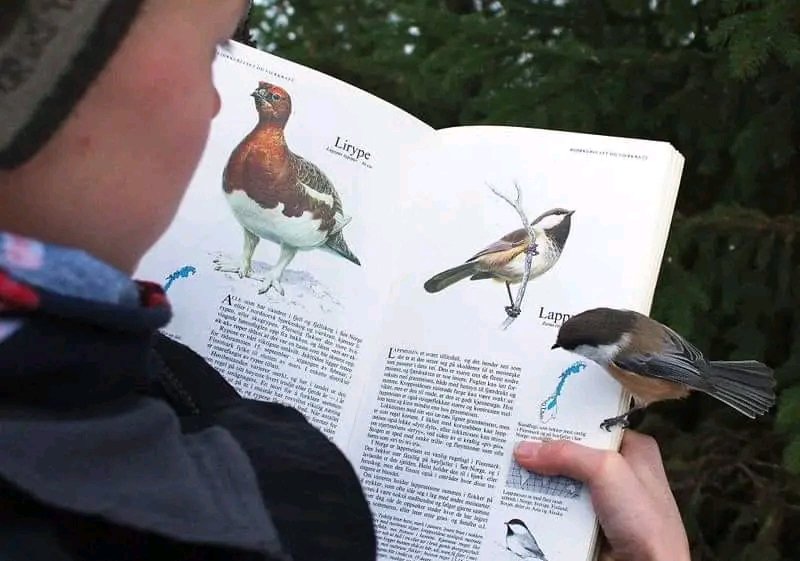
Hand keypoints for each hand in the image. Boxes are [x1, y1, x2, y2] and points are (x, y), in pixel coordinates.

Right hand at [513, 431, 689, 560]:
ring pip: (562, 481)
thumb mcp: (606, 471)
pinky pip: (559, 506)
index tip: (532, 415)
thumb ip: (566, 454)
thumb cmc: (646, 522)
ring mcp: (604, 500)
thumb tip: (525, 450)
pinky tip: (518, 494)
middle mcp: (620, 472)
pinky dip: (542, 504)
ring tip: (508, 466)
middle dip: (545, 450)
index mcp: (634, 449)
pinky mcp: (590, 523)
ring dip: (539, 479)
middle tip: (513, 440)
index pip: (592, 425)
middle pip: (572, 453)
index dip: (564, 420)